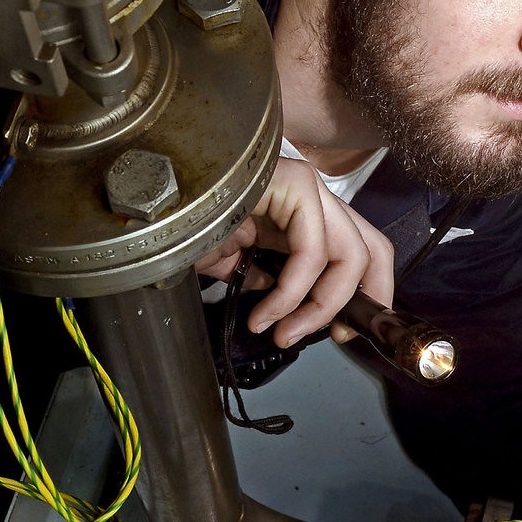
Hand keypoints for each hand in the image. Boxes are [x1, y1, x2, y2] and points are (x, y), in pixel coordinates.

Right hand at [195, 156, 394, 349]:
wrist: (150, 205)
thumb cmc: (182, 226)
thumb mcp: (232, 261)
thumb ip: (267, 277)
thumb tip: (285, 302)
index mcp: (301, 212)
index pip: (359, 248)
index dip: (364, 294)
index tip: (341, 332)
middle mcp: (311, 196)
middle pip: (371, 249)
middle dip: (358, 302)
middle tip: (333, 336)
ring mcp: (306, 186)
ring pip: (350, 254)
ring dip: (318, 307)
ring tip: (281, 332)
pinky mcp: (295, 185)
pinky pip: (312, 252)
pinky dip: (292, 293)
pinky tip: (263, 313)